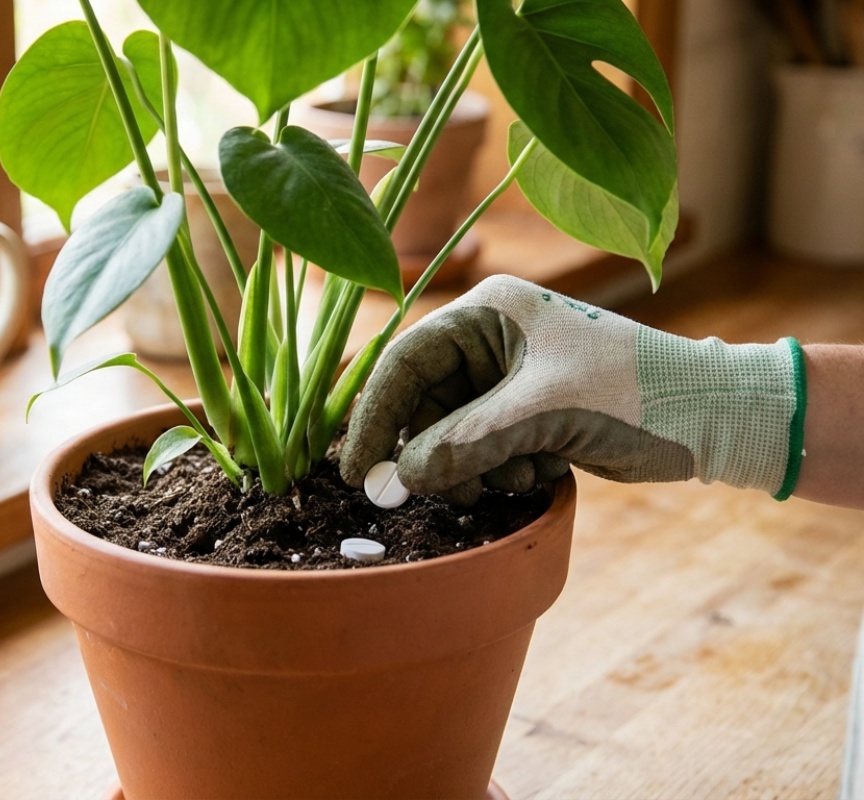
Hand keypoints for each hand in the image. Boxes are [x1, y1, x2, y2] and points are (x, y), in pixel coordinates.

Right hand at [340, 275, 805, 505]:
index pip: (405, 362)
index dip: (375, 417)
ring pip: (450, 434)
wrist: (713, 417)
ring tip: (517, 477)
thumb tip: (397, 477)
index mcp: (489, 313)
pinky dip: (498, 471)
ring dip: (473, 468)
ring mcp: (508, 377)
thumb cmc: (637, 395)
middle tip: (446, 493)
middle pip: (424, 404)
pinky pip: (482, 448)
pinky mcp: (526, 411)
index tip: (357, 472)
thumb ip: (464, 443)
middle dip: (436, 453)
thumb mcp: (543, 416)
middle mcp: (491, 338)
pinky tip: (540, 472)